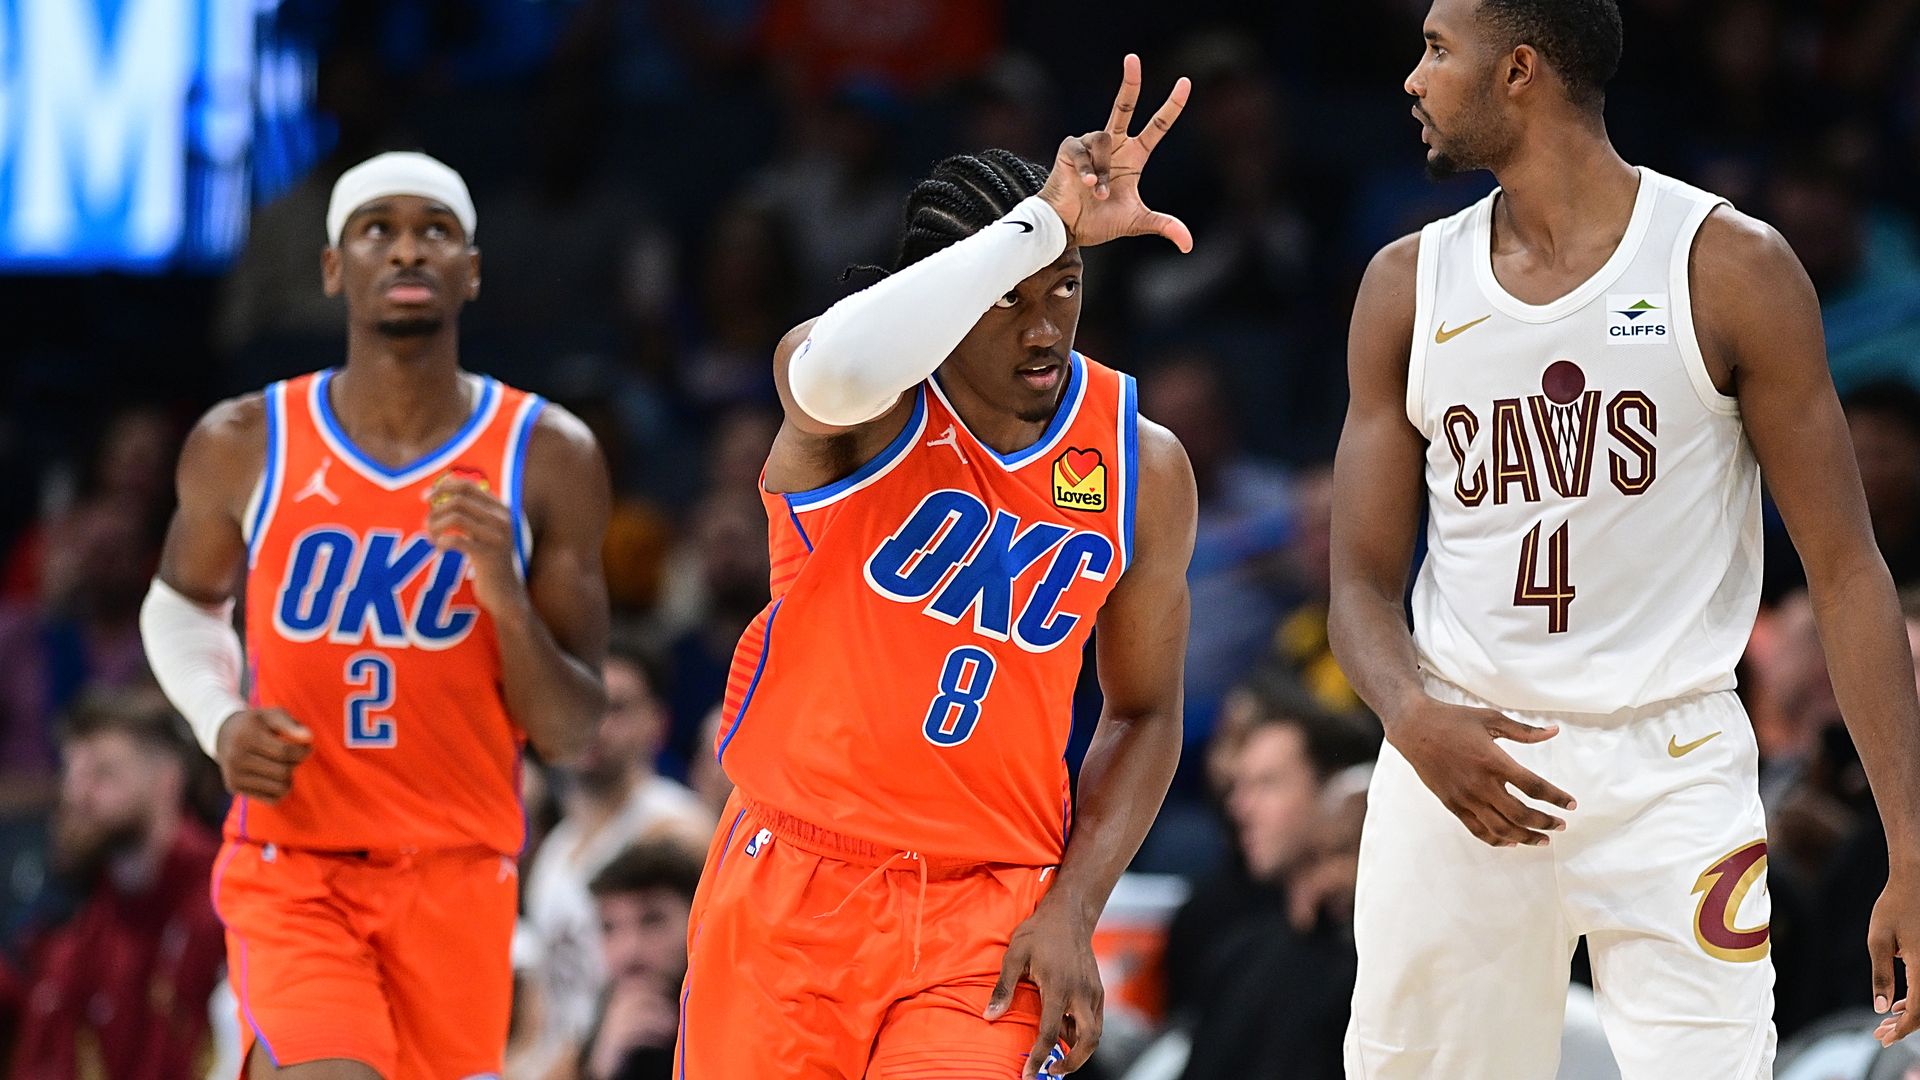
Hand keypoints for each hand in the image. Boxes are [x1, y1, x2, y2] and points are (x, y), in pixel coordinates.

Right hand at [214, 708, 311, 802]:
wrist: (224, 734)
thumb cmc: (257, 724)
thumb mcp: (272, 716)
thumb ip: (291, 725)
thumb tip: (309, 738)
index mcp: (247, 736)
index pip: (285, 752)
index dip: (303, 751)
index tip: (308, 747)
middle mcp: (236, 757)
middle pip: (283, 772)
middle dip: (295, 764)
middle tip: (293, 756)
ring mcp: (234, 774)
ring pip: (280, 788)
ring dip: (289, 779)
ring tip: (284, 766)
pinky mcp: (234, 787)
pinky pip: (272, 799)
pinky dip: (280, 790)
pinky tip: (275, 777)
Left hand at [426, 473, 522, 613]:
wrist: (506, 595)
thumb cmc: (489, 562)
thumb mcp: (485, 532)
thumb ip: (470, 513)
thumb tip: (435, 495)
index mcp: (502, 509)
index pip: (468, 486)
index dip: (443, 487)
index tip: (426, 498)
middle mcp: (503, 519)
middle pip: (459, 499)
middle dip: (436, 510)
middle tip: (426, 525)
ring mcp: (497, 537)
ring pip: (455, 517)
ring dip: (435, 526)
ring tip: (431, 539)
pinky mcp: (488, 555)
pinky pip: (455, 539)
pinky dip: (441, 542)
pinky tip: (441, 550)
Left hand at [986, 898, 1102, 1076]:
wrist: (1069, 913)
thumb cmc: (1039, 932)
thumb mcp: (1015, 955)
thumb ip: (1004, 987)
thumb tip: (989, 1015)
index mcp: (1059, 988)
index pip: (1050, 1034)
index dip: (1039, 1057)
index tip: (1029, 1074)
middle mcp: (1082, 993)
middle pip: (1088, 1041)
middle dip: (1074, 1063)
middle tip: (1053, 1071)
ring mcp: (1094, 991)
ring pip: (1095, 1033)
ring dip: (1079, 1048)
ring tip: (1056, 1052)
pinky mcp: (1098, 989)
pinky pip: (1095, 1019)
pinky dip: (1083, 1032)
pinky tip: (1064, 1029)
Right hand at [1038, 53, 1191, 253]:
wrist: (1066, 228)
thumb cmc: (1098, 221)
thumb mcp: (1136, 221)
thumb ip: (1163, 225)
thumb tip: (1189, 245)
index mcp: (1134, 157)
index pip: (1158, 126)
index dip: (1171, 106)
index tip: (1185, 82)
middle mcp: (1113, 145)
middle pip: (1124, 106)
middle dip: (1130, 82)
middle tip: (1133, 58)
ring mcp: (1091, 144)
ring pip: (1104, 144)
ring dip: (1102, 174)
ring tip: (1095, 193)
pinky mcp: (1071, 147)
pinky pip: (1084, 152)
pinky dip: (1087, 171)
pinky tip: (1084, 185)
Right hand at [1387, 698, 1575, 846]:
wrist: (1415, 728)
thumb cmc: (1453, 720)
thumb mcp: (1490, 719)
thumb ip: (1524, 731)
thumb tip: (1554, 732)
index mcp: (1494, 761)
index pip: (1534, 786)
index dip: (1556, 798)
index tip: (1571, 805)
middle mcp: (1481, 784)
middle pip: (1521, 814)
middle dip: (1545, 823)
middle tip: (1560, 826)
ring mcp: (1465, 797)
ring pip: (1501, 828)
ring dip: (1525, 837)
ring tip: (1542, 840)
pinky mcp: (1452, 804)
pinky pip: (1478, 830)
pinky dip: (1497, 840)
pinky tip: (1511, 842)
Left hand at [1869, 866, 1919, 1045]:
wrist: (1915, 881)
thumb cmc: (1894, 907)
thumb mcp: (1879, 941)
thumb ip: (1881, 975)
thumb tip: (1881, 1008)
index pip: (1918, 1012)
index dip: (1902, 1030)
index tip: (1883, 1038)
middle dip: (1904, 1027)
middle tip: (1880, 1035)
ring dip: (1909, 1015)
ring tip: (1885, 1023)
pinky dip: (1915, 1000)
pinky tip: (1897, 1004)